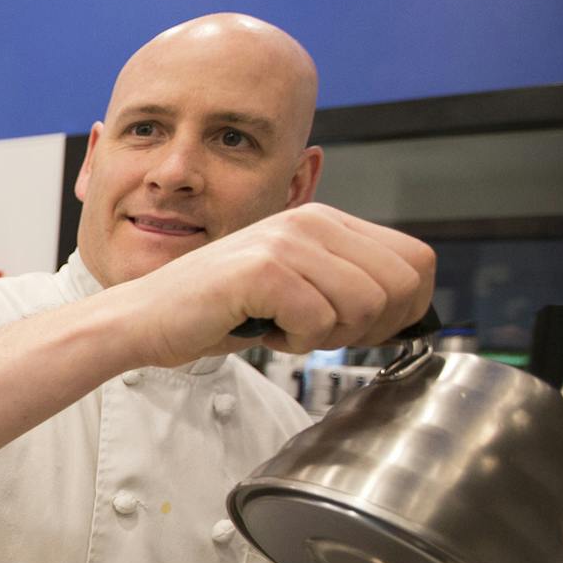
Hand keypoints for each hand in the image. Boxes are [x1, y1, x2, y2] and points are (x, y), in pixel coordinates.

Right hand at [119, 203, 434, 367]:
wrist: (146, 318)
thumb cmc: (217, 310)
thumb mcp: (297, 286)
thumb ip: (346, 283)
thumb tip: (412, 313)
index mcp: (324, 220)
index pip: (417, 261)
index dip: (404, 308)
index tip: (362, 330)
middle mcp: (311, 221)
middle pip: (400, 286)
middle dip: (369, 328)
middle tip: (318, 332)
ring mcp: (286, 242)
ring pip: (365, 307)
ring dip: (327, 336)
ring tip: (283, 327)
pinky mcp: (264, 270)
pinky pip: (320, 323)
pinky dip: (294, 342)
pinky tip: (261, 329)